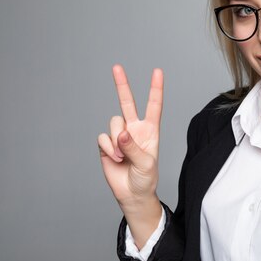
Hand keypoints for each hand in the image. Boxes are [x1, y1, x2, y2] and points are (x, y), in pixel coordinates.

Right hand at [97, 64, 162, 208]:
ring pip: (113, 123)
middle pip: (127, 102)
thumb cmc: (145, 178)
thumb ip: (134, 148)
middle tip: (116, 67)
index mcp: (150, 130)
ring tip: (122, 156)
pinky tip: (114, 158)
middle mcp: (134, 129)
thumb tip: (121, 134)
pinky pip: (102, 137)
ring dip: (116, 140)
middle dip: (122, 84)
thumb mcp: (146, 164)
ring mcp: (119, 136)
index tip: (157, 71)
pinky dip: (107, 147)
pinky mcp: (106, 144)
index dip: (155, 88)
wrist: (132, 193)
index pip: (154, 105)